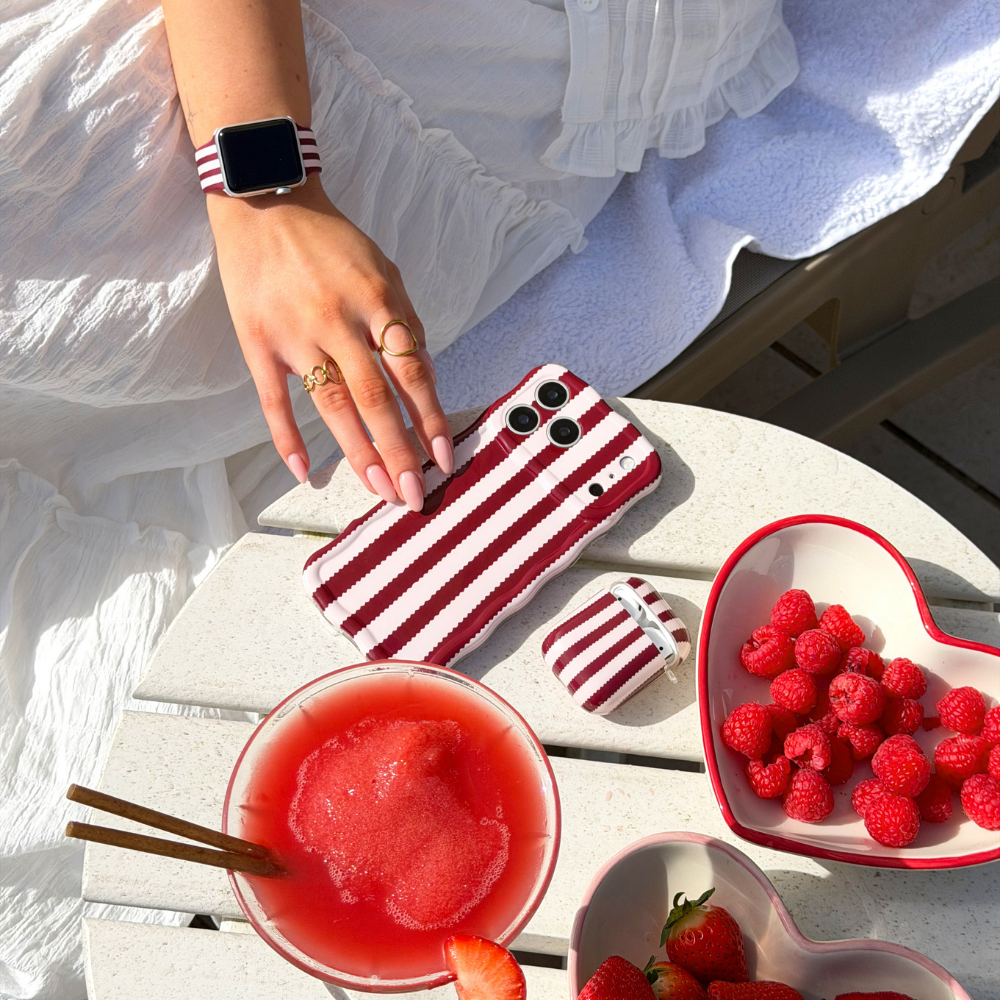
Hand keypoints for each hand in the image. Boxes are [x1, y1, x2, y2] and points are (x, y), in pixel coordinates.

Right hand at [207, 177, 452, 509]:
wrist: (264, 203)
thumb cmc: (331, 243)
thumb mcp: (384, 271)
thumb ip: (406, 324)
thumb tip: (427, 382)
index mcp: (375, 300)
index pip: (410, 371)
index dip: (429, 418)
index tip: (442, 456)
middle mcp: (336, 320)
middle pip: (375, 399)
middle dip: (399, 452)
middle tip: (413, 495)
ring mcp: (293, 334)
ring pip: (331, 406)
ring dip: (358, 454)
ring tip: (378, 490)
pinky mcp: (257, 343)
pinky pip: (273, 401)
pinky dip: (288, 439)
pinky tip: (305, 473)